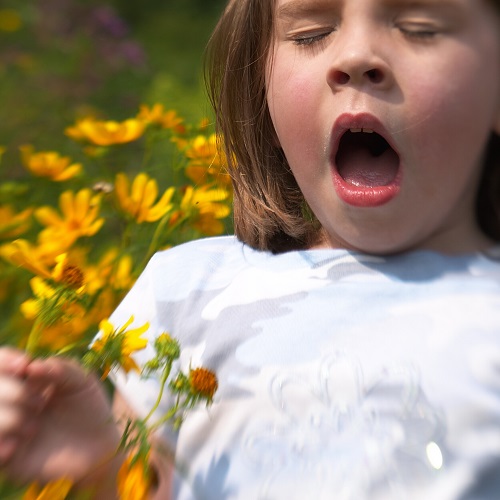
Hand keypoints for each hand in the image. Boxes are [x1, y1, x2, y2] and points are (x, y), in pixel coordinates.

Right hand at [0, 347, 121, 485]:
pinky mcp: (7, 456)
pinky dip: (1, 442)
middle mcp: (11, 401)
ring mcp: (7, 428)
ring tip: (34, 428)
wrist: (99, 444)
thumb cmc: (89, 407)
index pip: (1, 362)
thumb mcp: (83, 381)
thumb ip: (62, 368)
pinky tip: (16, 447)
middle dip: (15, 391)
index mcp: (27, 379)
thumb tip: (31, 366)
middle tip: (41, 403)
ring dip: (10, 417)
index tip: (23, 365)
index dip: (6, 360)